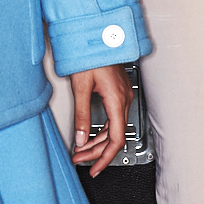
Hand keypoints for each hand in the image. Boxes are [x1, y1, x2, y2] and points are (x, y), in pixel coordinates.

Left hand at [70, 63, 133, 177]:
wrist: (100, 34)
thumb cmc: (92, 53)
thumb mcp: (81, 86)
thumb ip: (81, 114)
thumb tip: (81, 138)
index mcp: (117, 100)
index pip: (116, 139)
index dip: (105, 158)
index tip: (96, 169)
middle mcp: (124, 99)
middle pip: (115, 136)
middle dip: (96, 152)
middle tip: (79, 160)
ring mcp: (123, 95)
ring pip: (114, 128)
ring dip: (97, 142)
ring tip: (81, 150)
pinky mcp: (119, 92)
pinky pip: (113, 118)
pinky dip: (102, 130)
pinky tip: (90, 135)